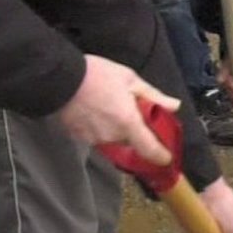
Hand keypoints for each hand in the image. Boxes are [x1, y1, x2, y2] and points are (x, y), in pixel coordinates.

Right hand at [53, 55, 179, 164]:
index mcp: (128, 123)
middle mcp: (112, 136)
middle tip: (131, 110)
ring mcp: (94, 139)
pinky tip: (95, 110)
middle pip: (131, 142)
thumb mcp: (129, 79)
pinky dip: (100, 127)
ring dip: (116, 128)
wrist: (59, 79)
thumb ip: (153, 96)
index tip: (166, 157)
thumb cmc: (96, 75)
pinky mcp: (79, 137)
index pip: (149, 149)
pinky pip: (97, 136)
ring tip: (109, 105)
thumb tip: (173, 106)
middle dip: (135, 131)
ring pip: (113, 139)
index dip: (161, 156)